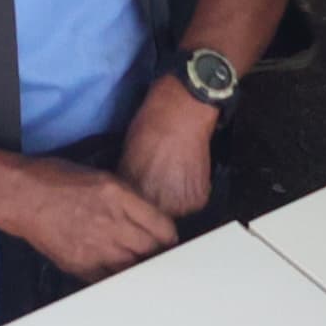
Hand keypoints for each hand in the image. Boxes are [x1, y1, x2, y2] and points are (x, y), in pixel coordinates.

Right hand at [0, 155, 177, 281]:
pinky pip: (109, 279)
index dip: (169, 236)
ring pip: (134, 268)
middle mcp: (110, 221)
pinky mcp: (80, 264)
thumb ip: (128, 199)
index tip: (168, 240)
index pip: (162, 226)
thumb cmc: (55, 180)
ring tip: (141, 268)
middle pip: (152, 250)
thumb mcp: (101, 176)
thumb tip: (149, 219)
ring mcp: (95, 246)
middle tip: (160, 257)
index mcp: (118, 195)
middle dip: (159, 254)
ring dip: (140, 268)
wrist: (20, 195)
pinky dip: (117, 278)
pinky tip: (118, 273)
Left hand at [118, 80, 217, 217]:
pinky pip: (191, 205)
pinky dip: (189, 194)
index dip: (133, 202)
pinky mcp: (198, 199)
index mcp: (134, 192)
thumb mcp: (127, 153)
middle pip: (152, 214)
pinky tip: (186, 175)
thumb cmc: (151, 125)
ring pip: (173, 213)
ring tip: (172, 179)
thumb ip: (128, 179)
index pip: (130, 209)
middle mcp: (156, 203)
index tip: (136, 195)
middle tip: (157, 185)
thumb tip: (127, 191)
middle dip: (153, 204)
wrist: (183, 111)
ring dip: (172, 202)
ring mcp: (180, 204)